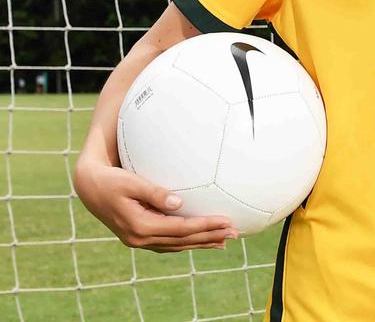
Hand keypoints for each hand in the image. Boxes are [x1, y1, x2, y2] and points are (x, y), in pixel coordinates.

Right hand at [73, 162, 237, 252]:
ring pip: (176, 245)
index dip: (206, 226)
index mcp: (140, 226)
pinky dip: (186, 242)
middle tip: (235, 233)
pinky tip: (200, 239)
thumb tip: (179, 203)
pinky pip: (168, 243)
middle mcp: (139, 238)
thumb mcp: (131, 182)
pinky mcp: (139, 236)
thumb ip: (154, 192)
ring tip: (224, 241)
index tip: (227, 221)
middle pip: (183, 241)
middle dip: (210, 237)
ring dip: (201, 243)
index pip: (181, 229)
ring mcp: (138, 240)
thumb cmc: (111, 179)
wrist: (88, 186)